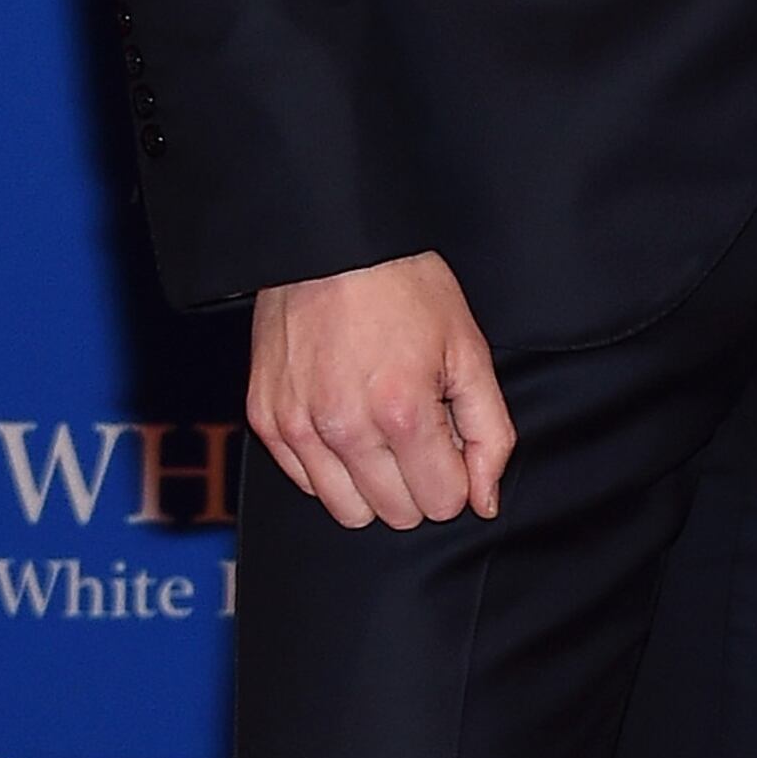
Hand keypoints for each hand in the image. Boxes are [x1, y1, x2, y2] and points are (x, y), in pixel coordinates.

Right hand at [247, 252, 517, 527]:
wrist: (332, 243)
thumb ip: (489, 435)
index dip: (456, 475)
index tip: (448, 438)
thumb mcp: (469, 352)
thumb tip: (484, 501)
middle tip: (417, 432)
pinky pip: (306, 483)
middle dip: (418, 484)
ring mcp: (298, 425)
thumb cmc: (405, 289)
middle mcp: (344, 427)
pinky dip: (331, 467)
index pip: (442, 503)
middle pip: (397, 514)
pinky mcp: (266, 418)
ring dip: (374, 485)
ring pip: (348, 511)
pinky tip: (346, 424)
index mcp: (402, 412)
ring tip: (381, 434)